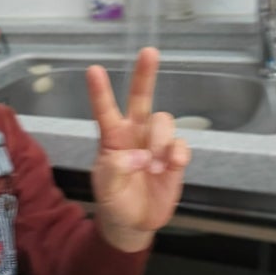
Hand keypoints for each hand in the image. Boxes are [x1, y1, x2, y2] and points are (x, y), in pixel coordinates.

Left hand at [87, 47, 190, 251]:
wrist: (133, 222)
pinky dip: (177, 154)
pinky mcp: (175, 157)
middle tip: (148, 52)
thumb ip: (116, 169)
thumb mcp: (105, 187)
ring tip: (153, 166)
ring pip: (164, 121)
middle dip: (145, 74)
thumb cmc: (114, 198)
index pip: (105, 110)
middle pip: (141, 97)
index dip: (100, 91)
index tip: (93, 69)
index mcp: (112, 136)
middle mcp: (135, 132)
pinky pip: (182, 144)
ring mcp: (156, 143)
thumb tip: (139, 157)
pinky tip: (170, 167)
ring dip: (159, 140)